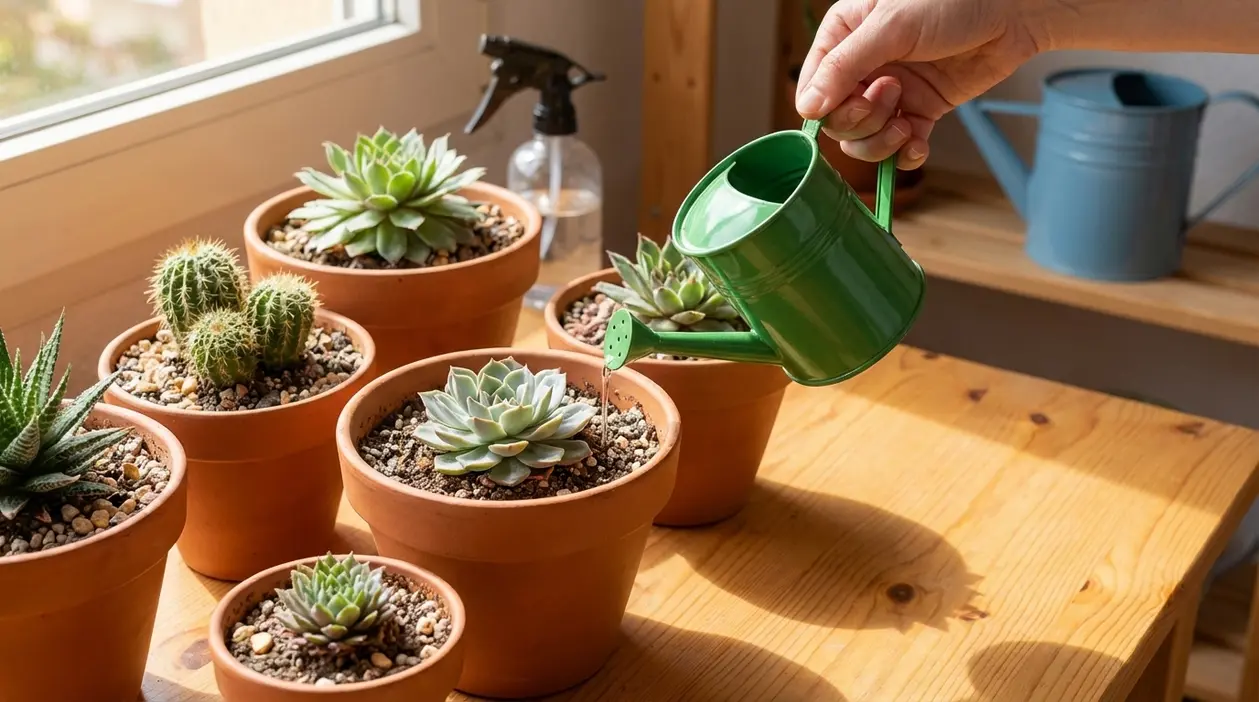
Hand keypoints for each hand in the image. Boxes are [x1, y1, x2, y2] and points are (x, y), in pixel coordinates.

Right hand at [795, 0, 1049, 169]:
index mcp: (844, 37)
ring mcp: (891, 92)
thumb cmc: (951, 0)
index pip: (812, 87)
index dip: (826, 107)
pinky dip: (906, 155)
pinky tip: (918, 144)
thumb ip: (845, 67)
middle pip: (837, 119)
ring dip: (882, 142)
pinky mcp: (921, 111)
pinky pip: (899, 148)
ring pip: (864, 139)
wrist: (1013, 9)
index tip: (855, 102)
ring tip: (907, 122)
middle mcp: (863, 67)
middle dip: (861, 121)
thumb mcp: (890, 26)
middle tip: (892, 95)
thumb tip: (808, 109)